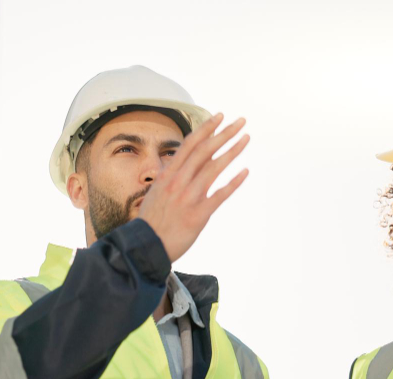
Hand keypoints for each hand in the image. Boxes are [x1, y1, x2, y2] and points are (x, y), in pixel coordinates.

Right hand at [137, 113, 248, 261]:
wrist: (146, 247)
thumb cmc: (152, 221)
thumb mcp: (157, 193)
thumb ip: (172, 178)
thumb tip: (187, 163)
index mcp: (167, 175)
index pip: (190, 145)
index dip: (206, 128)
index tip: (220, 116)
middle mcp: (178, 182)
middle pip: (205, 151)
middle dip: (225, 133)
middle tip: (241, 121)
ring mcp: (189, 197)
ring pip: (214, 168)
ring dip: (232, 151)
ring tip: (246, 138)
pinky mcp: (199, 214)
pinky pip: (220, 195)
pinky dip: (233, 182)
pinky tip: (245, 171)